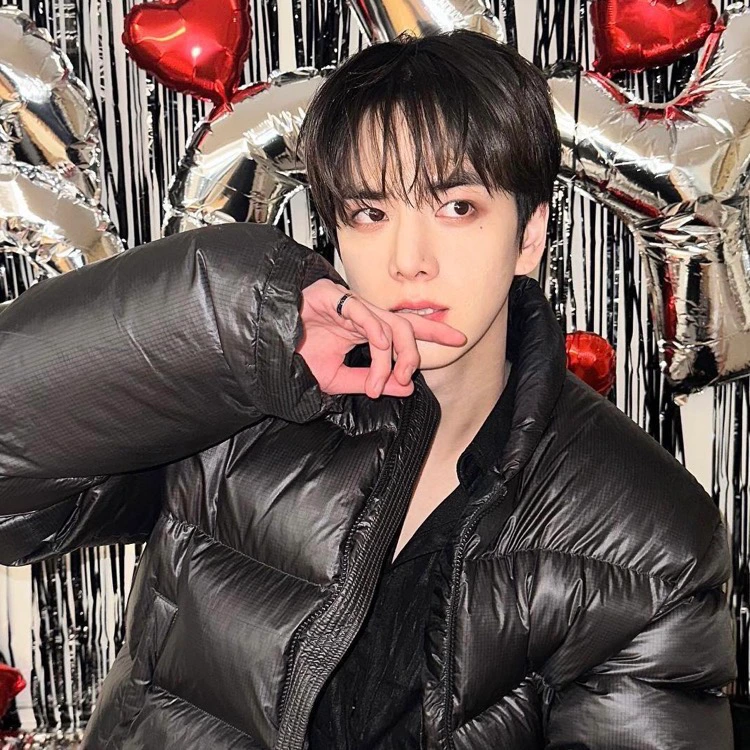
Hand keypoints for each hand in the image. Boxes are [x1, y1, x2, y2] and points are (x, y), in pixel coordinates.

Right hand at [296, 279, 466, 397]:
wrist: (264, 347)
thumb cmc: (294, 354)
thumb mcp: (338, 378)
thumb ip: (370, 380)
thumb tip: (403, 387)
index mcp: (363, 329)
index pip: (405, 328)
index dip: (433, 331)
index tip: (458, 339)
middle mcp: (360, 315)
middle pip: (404, 324)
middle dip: (415, 352)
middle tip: (406, 377)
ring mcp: (348, 305)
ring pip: (388, 323)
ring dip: (393, 355)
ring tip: (384, 378)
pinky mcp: (331, 298)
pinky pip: (363, 313)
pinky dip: (375, 335)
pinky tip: (378, 350)